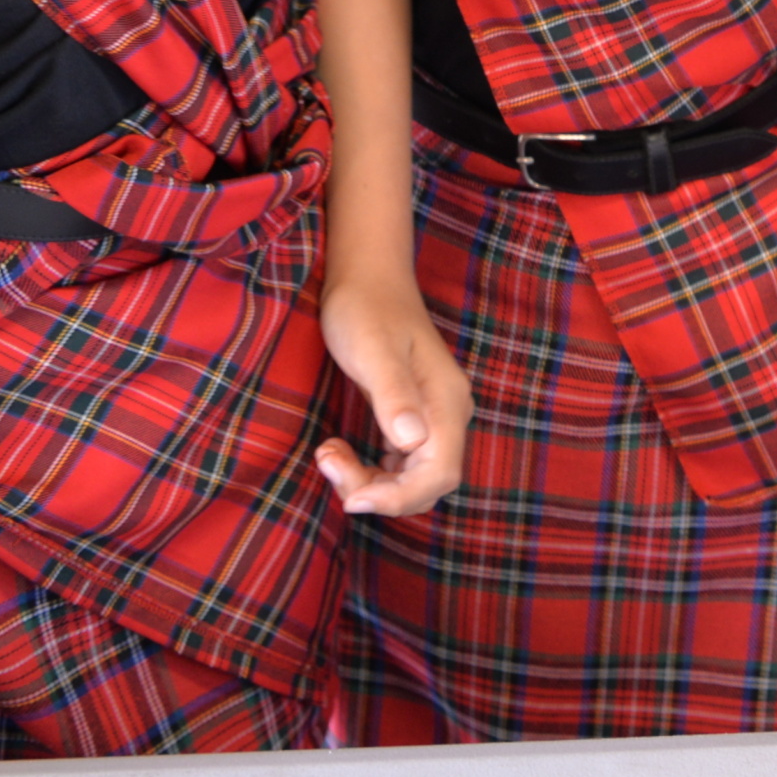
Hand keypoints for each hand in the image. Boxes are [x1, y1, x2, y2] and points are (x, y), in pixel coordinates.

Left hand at [312, 268, 472, 516]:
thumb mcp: (373, 350)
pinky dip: (370, 470)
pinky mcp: (412, 415)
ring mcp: (432, 416)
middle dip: (379, 492)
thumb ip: (393, 395)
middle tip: (329, 461)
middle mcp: (447, 414)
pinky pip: (400, 463)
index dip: (400, 499)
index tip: (352, 499)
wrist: (367, 276)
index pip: (439, 474)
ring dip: (370, 483)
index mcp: (446, 402)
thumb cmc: (366, 308)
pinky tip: (341, 450)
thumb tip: (410, 442)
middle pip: (426, 482)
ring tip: (328, 453)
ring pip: (412, 477)